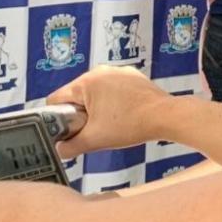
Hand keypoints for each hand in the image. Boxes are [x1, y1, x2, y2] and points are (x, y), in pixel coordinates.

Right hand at [47, 66, 169, 158]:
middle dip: (81, 113)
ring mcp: (118, 71)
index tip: (71, 129)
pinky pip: (113, 89)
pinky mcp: (132, 75)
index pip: (56, 99)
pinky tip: (124, 114)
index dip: (59, 117)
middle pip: (76, 95)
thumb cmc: (132, 124)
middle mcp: (100, 71)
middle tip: (94, 128)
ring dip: (97, 108)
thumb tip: (59, 149)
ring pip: (95, 92)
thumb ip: (69, 147)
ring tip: (112, 122)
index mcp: (86, 82)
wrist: (165, 117)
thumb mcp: (94, 140)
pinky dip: (113, 101)